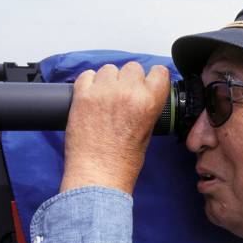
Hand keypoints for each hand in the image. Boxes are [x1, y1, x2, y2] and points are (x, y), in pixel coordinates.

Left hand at [60, 62, 169, 194]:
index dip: (153, 78)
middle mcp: (127, 92)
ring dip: (109, 80)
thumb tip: (143, 94)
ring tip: (106, 99)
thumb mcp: (148, 132)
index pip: (159, 72)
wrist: (98, 174)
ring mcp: (103, 92)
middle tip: (124, 96)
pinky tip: (91, 99)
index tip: (148, 84)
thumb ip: (148, 107)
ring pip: (109, 69)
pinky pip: (87, 75)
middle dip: (129, 80)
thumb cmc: (122, 161)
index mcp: (149, 102)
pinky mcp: (82, 95)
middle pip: (133, 68)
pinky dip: (89, 83)